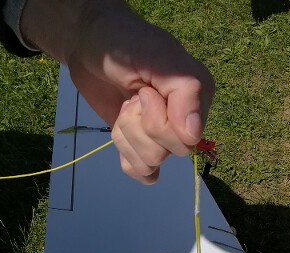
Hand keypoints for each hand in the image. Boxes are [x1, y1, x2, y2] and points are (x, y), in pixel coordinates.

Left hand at [22, 0, 214, 183]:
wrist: (91, 44)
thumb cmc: (125, 43)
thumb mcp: (158, 56)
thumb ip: (184, 90)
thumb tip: (194, 134)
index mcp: (198, 97)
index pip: (186, 140)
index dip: (158, 121)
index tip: (145, 91)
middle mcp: (185, 120)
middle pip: (167, 154)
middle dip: (139, 126)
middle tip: (133, 96)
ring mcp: (162, 135)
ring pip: (150, 163)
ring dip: (127, 135)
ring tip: (124, 106)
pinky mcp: (140, 144)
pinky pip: (142, 173)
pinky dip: (126, 155)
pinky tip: (120, 131)